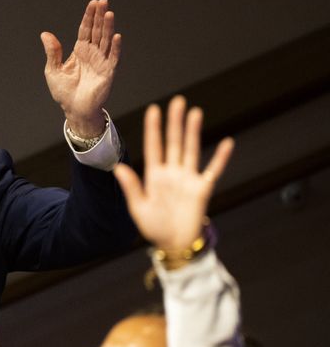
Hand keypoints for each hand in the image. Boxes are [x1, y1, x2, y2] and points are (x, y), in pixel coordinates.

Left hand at [41, 0, 120, 136]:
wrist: (74, 110)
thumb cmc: (64, 92)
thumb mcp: (53, 70)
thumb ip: (52, 52)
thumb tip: (45, 34)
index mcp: (80, 51)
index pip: (86, 29)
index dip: (89, 16)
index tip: (93, 3)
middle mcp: (93, 54)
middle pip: (98, 31)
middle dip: (100, 16)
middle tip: (103, 1)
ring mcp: (101, 62)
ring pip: (106, 41)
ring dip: (108, 27)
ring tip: (109, 13)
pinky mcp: (108, 73)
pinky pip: (113, 58)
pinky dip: (115, 48)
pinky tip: (116, 36)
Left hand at [113, 96, 233, 251]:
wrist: (174, 244)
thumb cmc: (155, 228)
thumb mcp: (138, 208)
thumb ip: (131, 187)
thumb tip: (119, 168)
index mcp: (154, 176)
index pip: (154, 147)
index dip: (153, 129)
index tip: (153, 110)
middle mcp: (172, 173)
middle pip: (174, 142)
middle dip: (174, 123)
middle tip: (177, 101)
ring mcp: (188, 179)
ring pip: (191, 150)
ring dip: (193, 132)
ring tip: (195, 112)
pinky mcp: (202, 189)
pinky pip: (213, 170)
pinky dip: (221, 158)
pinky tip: (227, 142)